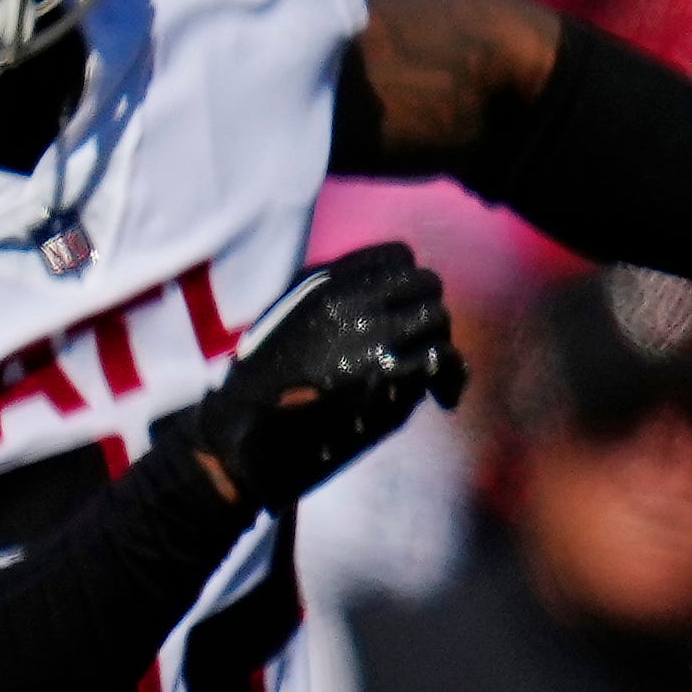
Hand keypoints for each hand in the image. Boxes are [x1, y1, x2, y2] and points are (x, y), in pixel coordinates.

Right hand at [177, 243, 463, 508]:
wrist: (240, 434)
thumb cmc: (265, 385)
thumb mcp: (288, 320)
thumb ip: (337, 303)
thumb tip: (398, 304)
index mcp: (321, 284)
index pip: (395, 256)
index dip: (410, 288)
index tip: (406, 315)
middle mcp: (345, 303)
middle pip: (426, 284)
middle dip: (431, 317)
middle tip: (424, 350)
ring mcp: (366, 338)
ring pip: (438, 319)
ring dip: (444, 348)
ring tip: (438, 380)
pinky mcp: (384, 379)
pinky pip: (442, 361)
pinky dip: (451, 380)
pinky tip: (444, 399)